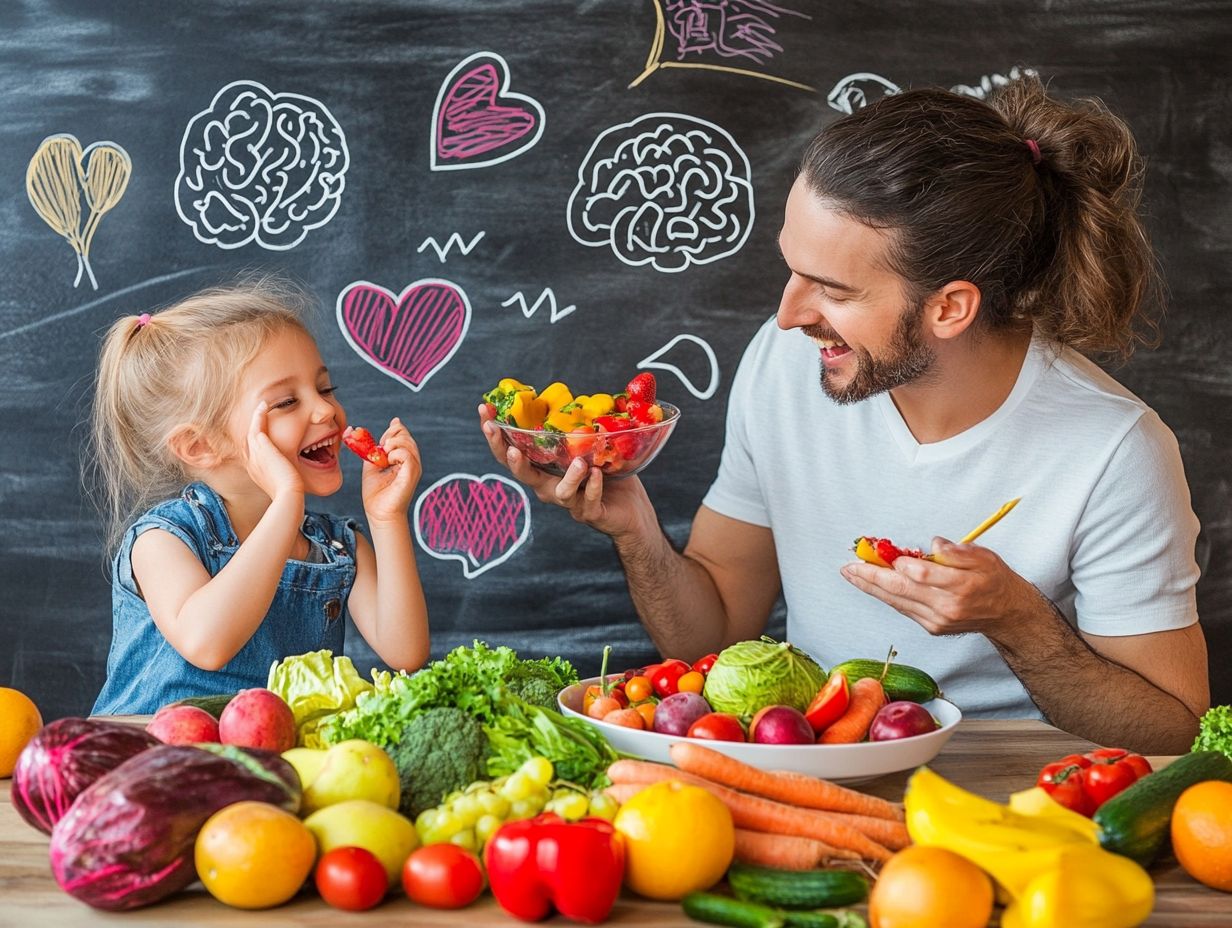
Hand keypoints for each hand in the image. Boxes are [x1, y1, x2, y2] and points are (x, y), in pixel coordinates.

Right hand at [246, 401, 303, 499]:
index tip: (262, 436)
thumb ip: (286, 479)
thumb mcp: (284, 486)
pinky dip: (259, 415)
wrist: (288, 495)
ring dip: (256, 418)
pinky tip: (264, 406)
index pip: (252, 454)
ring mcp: (254, 455)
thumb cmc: (291, 494)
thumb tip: (296, 480)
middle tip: (258, 416)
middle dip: (252, 428)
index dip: (255, 443)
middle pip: (247, 440)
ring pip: (251, 431)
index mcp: (256, 472)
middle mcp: (251, 462)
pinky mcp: (262, 447)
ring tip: (262, 407)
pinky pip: (257, 426)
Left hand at [360, 417, 420, 524]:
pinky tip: (388, 460)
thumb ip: (374, 451)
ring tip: (384, 451)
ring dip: (394, 443)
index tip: (381, 436)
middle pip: (407, 437)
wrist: (378, 512)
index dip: (393, 430)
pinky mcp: (411, 474)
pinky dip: (396, 453)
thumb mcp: (372, 465)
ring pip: (408, 444)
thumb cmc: (376, 493)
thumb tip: (373, 437)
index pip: (404, 436)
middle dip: (393, 433)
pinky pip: (407, 455)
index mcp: (404, 459)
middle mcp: (411, 462)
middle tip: (382, 444)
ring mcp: (413, 468)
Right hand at [478, 403, 648, 537]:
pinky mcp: (590, 513)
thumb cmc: (604, 475)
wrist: (630, 511)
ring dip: (568, 478)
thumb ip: (572, 430)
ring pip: (560, 493)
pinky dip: (592, 487)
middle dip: (509, 456)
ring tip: (579, 462)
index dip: (495, 434)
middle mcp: (550, 487)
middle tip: (506, 441)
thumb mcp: (586, 447)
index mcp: (544, 469)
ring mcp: (570, 502)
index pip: (511, 451)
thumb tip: (567, 397)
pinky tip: (596, 474)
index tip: (484, 411)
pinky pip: (588, 501)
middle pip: (523, 475)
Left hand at [839, 536, 1040, 644]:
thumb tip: (934, 545)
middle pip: (902, 590)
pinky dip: (886, 596)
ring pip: (897, 601)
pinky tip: (871, 585)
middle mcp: (947, 606)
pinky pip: (903, 608)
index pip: (923, 575)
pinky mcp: (931, 627)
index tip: (886, 553)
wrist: (1007, 614)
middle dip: (872, 577)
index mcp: (961, 585)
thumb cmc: (994, 580)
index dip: (901, 564)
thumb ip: (957, 551)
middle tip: (849, 567)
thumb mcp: (984, 557)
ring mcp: (937, 620)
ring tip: (851, 574)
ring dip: (872, 587)